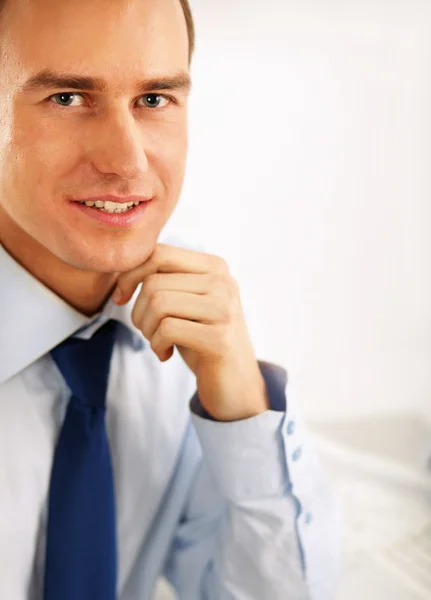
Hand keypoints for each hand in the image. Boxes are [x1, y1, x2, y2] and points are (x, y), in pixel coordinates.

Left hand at [112, 244, 268, 420]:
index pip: (158, 253)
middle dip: (138, 311)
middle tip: (148, 331)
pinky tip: (166, 354)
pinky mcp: (220, 337)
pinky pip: (167, 329)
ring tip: (158, 342)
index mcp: (214, 266)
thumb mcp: (185, 302)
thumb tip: (122, 268)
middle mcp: (223, 282)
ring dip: (147, 329)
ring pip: (158, 303)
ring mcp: (224, 308)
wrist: (235, 382)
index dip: (129, 274)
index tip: (121, 297)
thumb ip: (165, 279)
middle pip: (154, 282)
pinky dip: (157, 345)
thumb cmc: (201, 339)